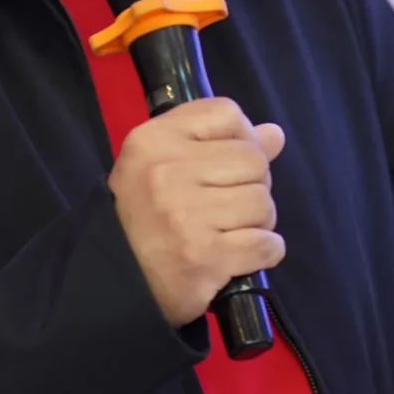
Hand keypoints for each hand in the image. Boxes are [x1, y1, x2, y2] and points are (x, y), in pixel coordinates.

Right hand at [110, 98, 288, 325]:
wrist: (119, 278)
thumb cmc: (145, 214)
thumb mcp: (164, 163)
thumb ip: (219, 142)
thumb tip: (274, 134)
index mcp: (155, 140)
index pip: (228, 114)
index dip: (242, 137)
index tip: (228, 164)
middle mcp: (167, 173)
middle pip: (253, 159)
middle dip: (253, 184)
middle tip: (229, 206)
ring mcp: (186, 216)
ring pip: (263, 203)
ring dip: (259, 222)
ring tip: (232, 231)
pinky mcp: (205, 258)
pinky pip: (266, 244)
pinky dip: (264, 252)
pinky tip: (241, 256)